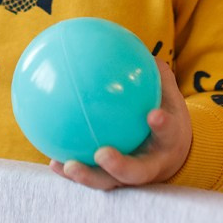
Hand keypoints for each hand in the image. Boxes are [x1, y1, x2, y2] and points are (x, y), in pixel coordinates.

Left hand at [48, 59, 191, 190]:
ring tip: (67, 165)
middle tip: (102, 154)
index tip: (154, 114)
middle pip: (137, 172)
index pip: (169, 131)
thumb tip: (127, 41)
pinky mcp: (112, 180)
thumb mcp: (166, 92)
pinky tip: (52, 161)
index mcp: (169, 140)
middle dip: (120, 166)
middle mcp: (151, 164)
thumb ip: (151, 71)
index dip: (163, 125)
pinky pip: (92, 177)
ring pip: (110, 182)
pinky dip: (71, 172)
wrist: (171, 150)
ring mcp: (131, 176)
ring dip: (88, 177)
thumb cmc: (163, 110)